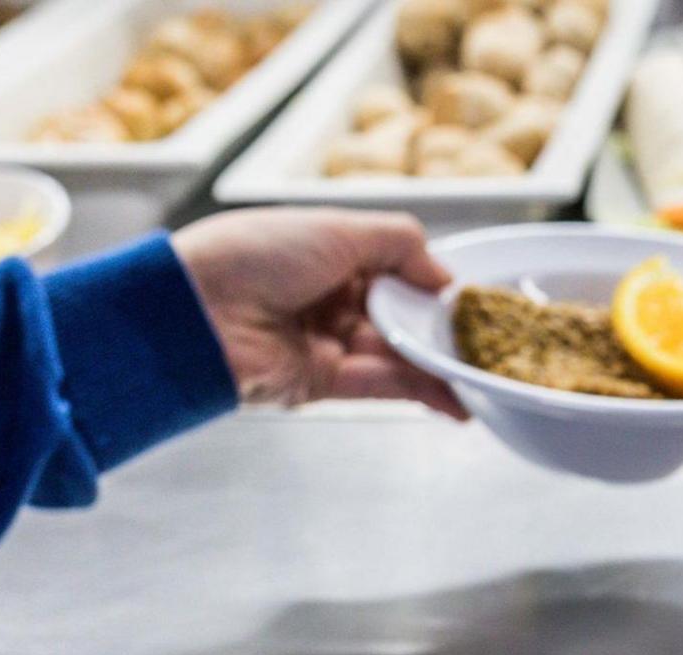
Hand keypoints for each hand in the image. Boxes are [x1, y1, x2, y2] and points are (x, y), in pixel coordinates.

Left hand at [171, 207, 465, 416]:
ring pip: (396, 354)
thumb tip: (447, 278)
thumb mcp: (339, 227)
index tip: (471, 299)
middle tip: (488, 341)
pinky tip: (458, 399)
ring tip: (482, 375)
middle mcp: (329, 297)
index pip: (396, 269)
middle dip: (440, 329)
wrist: (194, 310)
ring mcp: (326, 342)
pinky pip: (381, 385)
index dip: (432, 283)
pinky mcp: (322, 384)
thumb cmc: (256, 254)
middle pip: (401, 315)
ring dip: (438, 365)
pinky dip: (421, 392)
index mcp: (328, 252)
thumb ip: (402, 246)